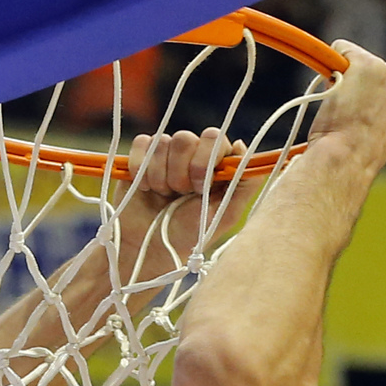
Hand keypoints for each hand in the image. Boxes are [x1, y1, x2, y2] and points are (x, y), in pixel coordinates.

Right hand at [116, 127, 264, 268]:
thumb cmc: (190, 234)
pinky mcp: (140, 156)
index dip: (204, 160)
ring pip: (162, 143)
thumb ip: (245, 182)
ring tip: (163, 195)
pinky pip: (141, 143)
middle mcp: (191, 154)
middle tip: (180, 193)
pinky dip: (140, 167)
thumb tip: (242, 144)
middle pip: (185, 138)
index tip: (200, 188)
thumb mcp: (226, 215)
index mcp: (214, 163)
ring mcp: (165, 154)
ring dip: (160, 176)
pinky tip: (145, 187)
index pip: (213, 138)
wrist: (151, 248)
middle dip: (180, 171)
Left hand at [304, 44, 385, 180]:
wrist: (348, 158)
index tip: (349, 114)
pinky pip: (340, 48)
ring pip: (352, 58)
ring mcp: (384, 70)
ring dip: (341, 75)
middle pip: (364, 66)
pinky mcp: (365, 64)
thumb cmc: (352, 156)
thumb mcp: (373, 141)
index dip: (355, 94)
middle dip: (350, 80)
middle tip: (342, 110)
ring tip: (339, 105)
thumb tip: (366, 123)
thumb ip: (374, 122)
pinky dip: (330, 59)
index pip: (372, 83)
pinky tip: (331, 88)